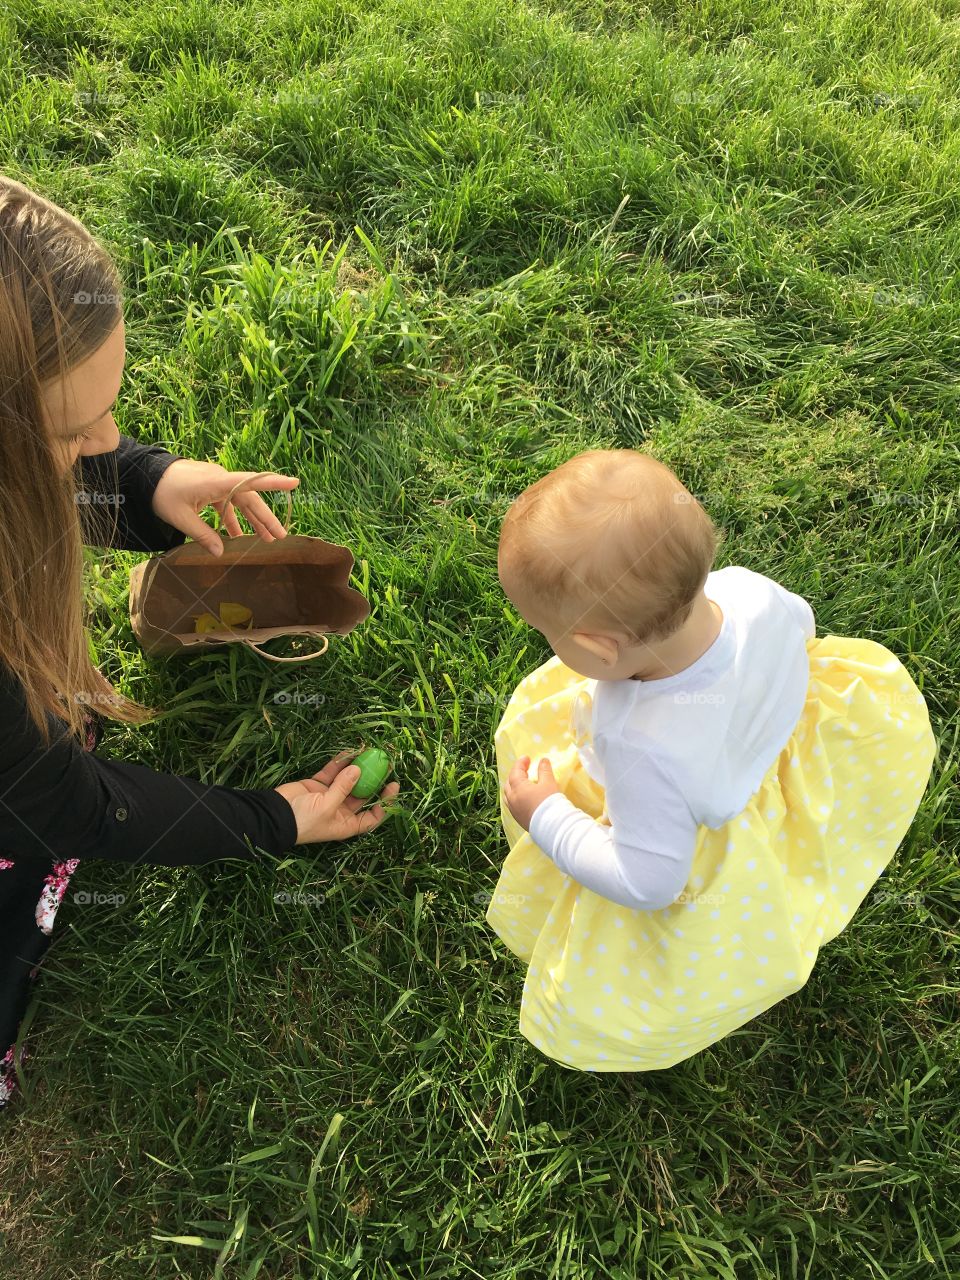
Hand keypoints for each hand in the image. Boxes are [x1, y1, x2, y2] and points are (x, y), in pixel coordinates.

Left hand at [151, 460, 300, 555]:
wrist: (145, 475)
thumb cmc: (162, 493)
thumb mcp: (180, 517)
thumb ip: (202, 535)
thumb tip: (221, 553)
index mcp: (216, 482)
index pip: (250, 481)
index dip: (274, 483)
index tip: (295, 483)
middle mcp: (221, 479)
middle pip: (250, 498)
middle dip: (265, 519)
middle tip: (280, 537)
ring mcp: (216, 482)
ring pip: (241, 502)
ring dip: (251, 521)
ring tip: (264, 540)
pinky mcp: (210, 486)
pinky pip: (228, 503)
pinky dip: (234, 519)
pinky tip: (237, 536)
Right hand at [274, 752, 400, 843]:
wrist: (273, 815)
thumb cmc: (304, 820)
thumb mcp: (327, 807)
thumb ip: (344, 788)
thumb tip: (359, 769)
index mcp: (346, 825)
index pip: (372, 817)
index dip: (385, 804)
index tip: (393, 786)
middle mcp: (340, 811)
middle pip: (362, 795)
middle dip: (374, 780)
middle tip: (385, 764)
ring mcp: (329, 797)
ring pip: (348, 781)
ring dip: (358, 768)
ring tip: (369, 753)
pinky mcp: (318, 785)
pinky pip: (333, 772)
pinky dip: (340, 763)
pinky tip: (350, 752)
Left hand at [503, 755, 559, 830]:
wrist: (552, 826)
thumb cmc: (550, 802)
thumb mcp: (549, 783)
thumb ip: (545, 770)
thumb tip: (543, 760)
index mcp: (518, 788)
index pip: (515, 772)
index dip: (521, 763)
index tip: (526, 758)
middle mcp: (512, 799)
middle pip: (509, 783)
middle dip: (515, 774)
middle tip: (523, 770)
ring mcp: (514, 810)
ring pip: (508, 795)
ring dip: (513, 787)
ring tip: (521, 783)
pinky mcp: (518, 819)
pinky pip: (511, 805)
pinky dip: (514, 797)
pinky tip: (522, 798)